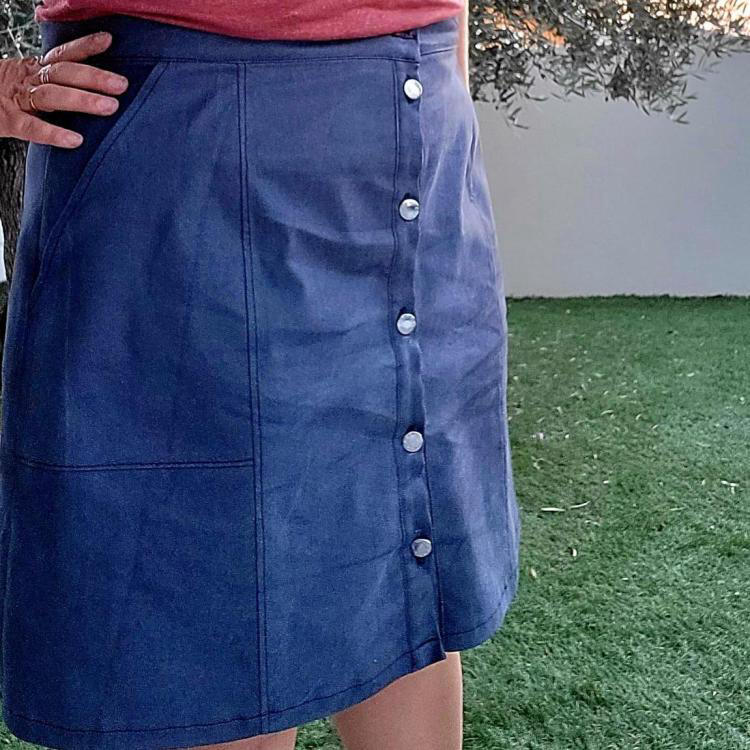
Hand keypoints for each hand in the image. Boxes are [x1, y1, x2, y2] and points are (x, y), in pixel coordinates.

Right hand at [0, 30, 129, 148]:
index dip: (84, 47)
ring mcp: (17, 99)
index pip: (62, 55)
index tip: (108, 41)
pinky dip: (53, 133)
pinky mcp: (7, 121)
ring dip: (82, 99)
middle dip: (93, 77)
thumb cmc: (5, 97)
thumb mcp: (28, 83)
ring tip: (109, 107)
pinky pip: (32, 127)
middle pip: (63, 73)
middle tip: (121, 84)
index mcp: (33, 70)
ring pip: (51, 96)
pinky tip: (75, 140)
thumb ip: (57, 85)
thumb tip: (98, 92)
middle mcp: (27, 80)